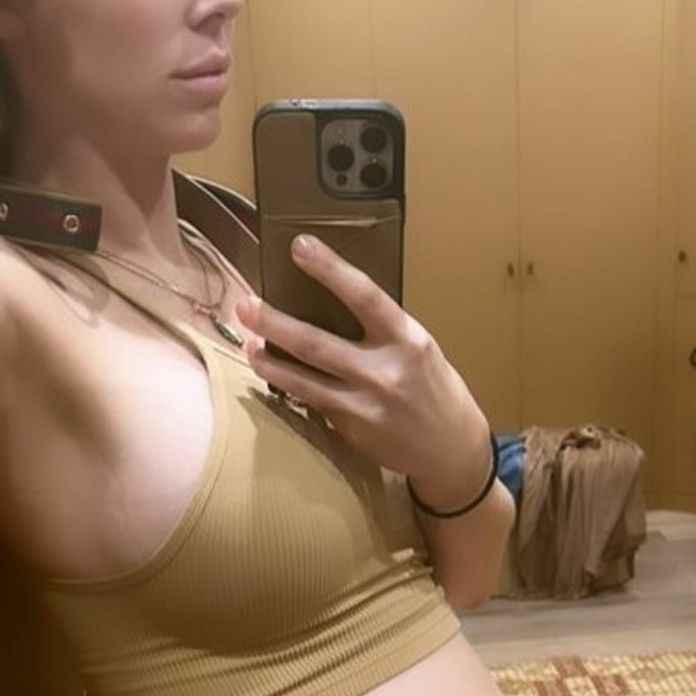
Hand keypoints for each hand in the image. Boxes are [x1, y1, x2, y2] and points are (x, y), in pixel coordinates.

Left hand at [235, 235, 490, 493]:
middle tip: (244, 304)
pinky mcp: (350, 429)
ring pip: (302, 379)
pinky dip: (287, 385)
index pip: (364, 295)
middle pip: (315, 343)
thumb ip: (381, 329)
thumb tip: (329, 302)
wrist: (451, 449)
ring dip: (268, 360)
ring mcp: (364, 404)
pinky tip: (271, 372)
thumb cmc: (433, 388)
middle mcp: (384, 370)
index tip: (298, 246)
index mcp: (407, 338)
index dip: (329, 269)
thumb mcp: (418, 348)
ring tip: (246, 342)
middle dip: (273, 323)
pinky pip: (311, 401)